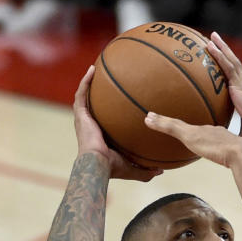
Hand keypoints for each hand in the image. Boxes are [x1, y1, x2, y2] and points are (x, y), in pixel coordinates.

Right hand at [73, 66, 161, 181]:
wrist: (97, 164)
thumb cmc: (112, 168)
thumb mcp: (133, 168)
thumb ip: (146, 170)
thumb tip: (161, 171)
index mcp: (100, 136)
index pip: (104, 121)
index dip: (109, 113)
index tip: (119, 103)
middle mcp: (90, 125)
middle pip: (93, 106)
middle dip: (98, 94)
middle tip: (106, 82)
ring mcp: (84, 119)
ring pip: (84, 97)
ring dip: (89, 83)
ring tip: (96, 69)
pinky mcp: (80, 114)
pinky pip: (82, 94)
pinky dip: (85, 81)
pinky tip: (92, 70)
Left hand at [144, 112, 241, 166]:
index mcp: (219, 132)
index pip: (204, 129)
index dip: (196, 129)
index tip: (191, 128)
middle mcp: (206, 128)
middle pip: (187, 124)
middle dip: (175, 121)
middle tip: (162, 117)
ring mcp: (197, 131)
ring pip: (175, 123)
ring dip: (161, 120)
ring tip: (148, 116)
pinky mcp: (190, 135)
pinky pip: (170, 127)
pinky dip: (158, 123)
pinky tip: (147, 119)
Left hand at [202, 31, 241, 137]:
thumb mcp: (236, 130)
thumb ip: (227, 132)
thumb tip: (214, 142)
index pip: (232, 77)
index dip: (225, 66)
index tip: (218, 58)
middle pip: (232, 63)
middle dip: (224, 51)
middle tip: (213, 39)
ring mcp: (241, 83)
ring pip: (231, 60)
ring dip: (222, 47)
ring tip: (212, 36)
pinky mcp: (239, 83)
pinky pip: (227, 65)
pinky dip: (219, 54)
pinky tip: (210, 46)